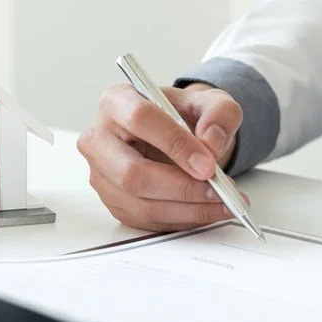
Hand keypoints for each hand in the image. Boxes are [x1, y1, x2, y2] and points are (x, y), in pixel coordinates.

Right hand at [77, 82, 244, 231]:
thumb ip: (218, 114)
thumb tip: (212, 142)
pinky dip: (182, 220)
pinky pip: (146, 220)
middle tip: (216, 191)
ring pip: (140, 203)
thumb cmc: (185, 116)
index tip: (208, 165)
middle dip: (180, 187)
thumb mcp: (210, 103)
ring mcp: (102, 175)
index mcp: (117, 102)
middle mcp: (100, 139)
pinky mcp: (113, 202)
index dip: (175, 144)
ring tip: (221, 204)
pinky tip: (206, 211)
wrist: (177, 136)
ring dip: (187, 209)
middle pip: (132, 172)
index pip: (140, 119)